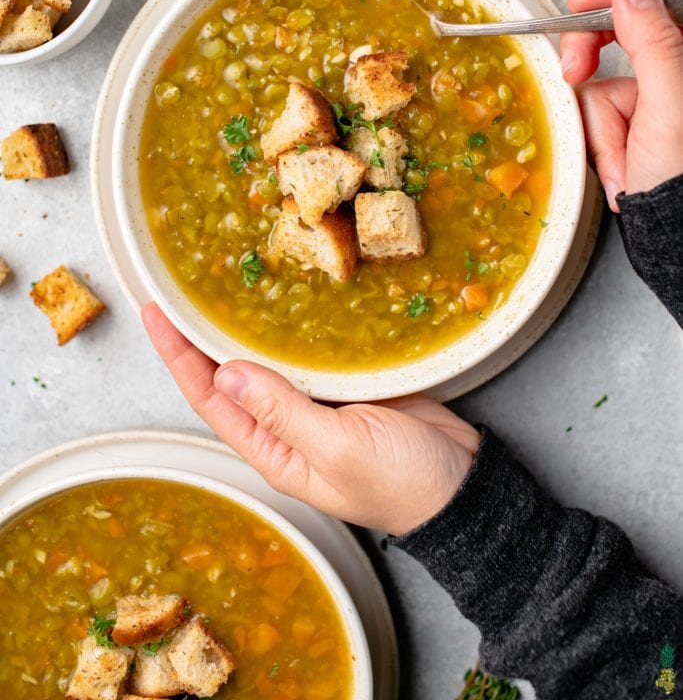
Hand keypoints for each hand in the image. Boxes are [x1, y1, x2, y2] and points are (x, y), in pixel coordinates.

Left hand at [142, 303, 479, 536]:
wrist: (462, 485)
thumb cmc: (402, 483)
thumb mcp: (338, 449)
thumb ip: (283, 412)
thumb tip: (226, 374)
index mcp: (275, 451)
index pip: (211, 399)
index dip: (179, 357)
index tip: (157, 315)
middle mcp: (287, 428)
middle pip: (231, 377)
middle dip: (200, 338)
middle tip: (179, 291)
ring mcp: (318, 405)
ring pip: (268, 361)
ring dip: (242, 329)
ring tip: (218, 290)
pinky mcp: (349, 386)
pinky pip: (308, 354)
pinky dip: (291, 329)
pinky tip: (284, 302)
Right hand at [559, 0, 682, 210]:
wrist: (677, 239)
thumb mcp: (669, 106)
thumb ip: (653, 40)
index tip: (584, 4)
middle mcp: (681, 69)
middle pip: (630, 32)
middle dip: (596, 63)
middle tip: (574, 71)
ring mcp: (662, 95)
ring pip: (609, 80)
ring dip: (606, 124)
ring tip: (626, 160)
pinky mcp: (643, 119)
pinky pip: (606, 111)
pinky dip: (607, 140)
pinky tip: (626, 167)